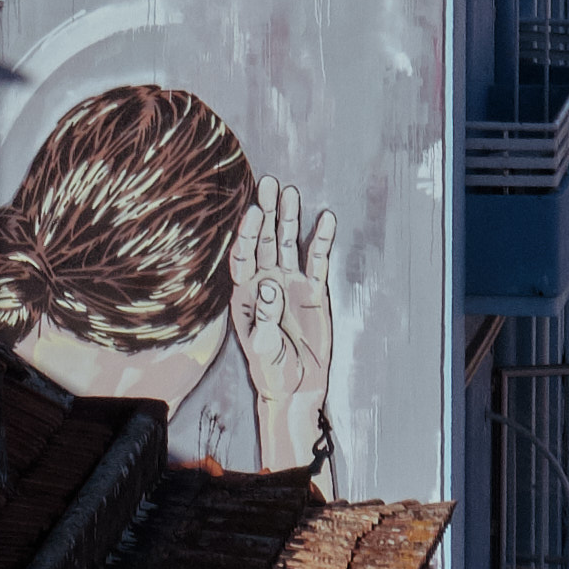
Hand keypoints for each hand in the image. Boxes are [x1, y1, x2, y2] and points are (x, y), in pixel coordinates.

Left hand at [233, 187, 340, 472]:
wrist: (295, 386)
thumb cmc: (271, 368)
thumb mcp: (263, 347)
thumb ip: (266, 317)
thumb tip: (269, 285)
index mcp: (244, 290)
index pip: (243, 253)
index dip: (248, 232)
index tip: (253, 210)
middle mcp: (265, 280)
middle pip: (265, 239)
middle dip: (267, 212)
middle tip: (268, 183)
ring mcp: (290, 282)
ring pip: (289, 243)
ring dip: (290, 218)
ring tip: (291, 191)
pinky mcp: (313, 291)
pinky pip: (317, 261)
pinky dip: (321, 240)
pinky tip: (325, 219)